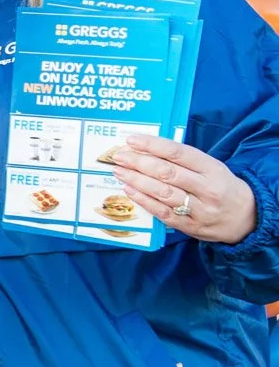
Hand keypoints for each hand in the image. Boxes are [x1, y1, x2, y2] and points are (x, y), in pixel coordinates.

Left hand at [109, 134, 257, 244]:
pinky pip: (163, 213)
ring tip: (120, 172)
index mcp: (213, 169)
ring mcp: (200, 209)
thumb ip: (185, 160)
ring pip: (163, 193)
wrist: (248, 218)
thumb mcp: (212, 168)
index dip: (153, 145)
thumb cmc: (222, 187)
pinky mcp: (191, 226)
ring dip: (137, 181)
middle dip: (138, 163)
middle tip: (119, 157)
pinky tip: (129, 191)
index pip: (178, 153)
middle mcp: (207, 188)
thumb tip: (148, 149)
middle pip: (167, 172)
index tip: (131, 140)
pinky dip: (143, 201)